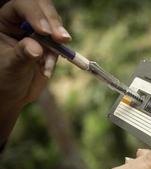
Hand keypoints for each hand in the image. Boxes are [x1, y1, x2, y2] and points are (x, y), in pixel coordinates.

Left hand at [0, 0, 69, 136]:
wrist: (14, 94)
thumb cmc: (4, 80)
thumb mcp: (9, 67)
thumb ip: (22, 54)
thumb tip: (37, 47)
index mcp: (4, 21)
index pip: (21, 7)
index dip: (35, 15)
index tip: (44, 32)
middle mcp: (21, 22)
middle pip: (42, 9)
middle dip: (53, 23)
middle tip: (62, 39)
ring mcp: (37, 33)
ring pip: (54, 26)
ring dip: (57, 42)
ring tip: (49, 62)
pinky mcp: (50, 44)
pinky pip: (60, 44)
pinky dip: (59, 56)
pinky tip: (46, 70)